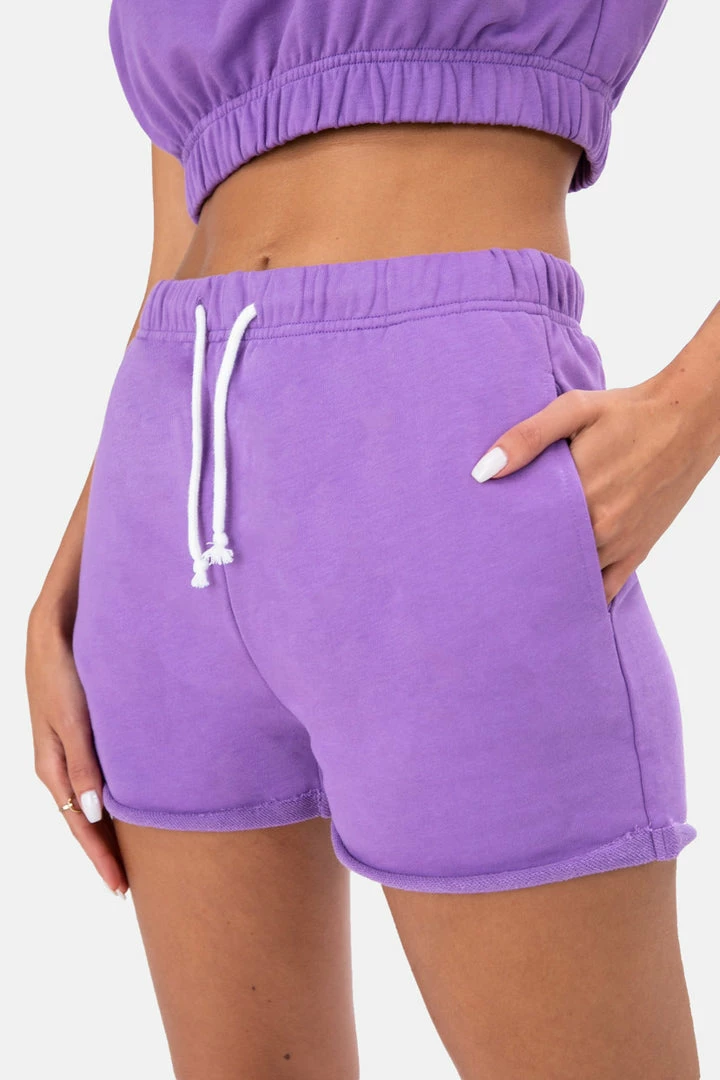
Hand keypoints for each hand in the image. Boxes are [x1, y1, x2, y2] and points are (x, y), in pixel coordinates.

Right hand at [26, 607, 127, 895]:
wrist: (56, 629)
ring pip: (90, 803)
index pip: (78, 827)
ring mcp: (70, 751)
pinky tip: (131, 806)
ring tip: (135, 856)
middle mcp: (60, 766)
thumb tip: (91, 814)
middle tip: (131, 885)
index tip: (120, 887)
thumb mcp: (72, 718)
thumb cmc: (63, 671)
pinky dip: (112, 801)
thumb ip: (83, 763)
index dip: (100, 857)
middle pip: (83, 822)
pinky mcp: (83, 735)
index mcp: (52, 768)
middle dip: (105, 853)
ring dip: (109, 830)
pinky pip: (96, 780)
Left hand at [471, 373, 715, 605]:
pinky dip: (584, 593)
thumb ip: (528, 438)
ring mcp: (620, 543)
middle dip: (520, 558)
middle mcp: (600, 526)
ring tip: (518, 580)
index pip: (524, 529)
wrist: (688, 417)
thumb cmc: (627, 410)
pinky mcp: (638, 550)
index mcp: (579, 493)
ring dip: (548, 575)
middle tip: (491, 563)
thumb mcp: (574, 410)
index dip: (500, 535)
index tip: (480, 539)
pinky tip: (562, 596)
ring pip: (572, 574)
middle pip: (544, 556)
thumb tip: (484, 471)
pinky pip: (606, 588)